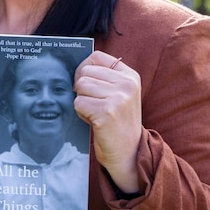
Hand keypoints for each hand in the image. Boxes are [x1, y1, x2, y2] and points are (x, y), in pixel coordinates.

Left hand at [74, 51, 142, 193]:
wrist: (129, 153)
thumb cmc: (118, 122)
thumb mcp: (120, 94)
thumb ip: (105, 77)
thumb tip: (78, 66)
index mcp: (130, 76)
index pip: (97, 57)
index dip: (84, 68)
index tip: (85, 82)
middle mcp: (127, 84)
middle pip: (85, 73)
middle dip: (82, 89)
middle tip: (94, 104)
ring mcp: (118, 98)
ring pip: (80, 87)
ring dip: (82, 102)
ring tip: (95, 113)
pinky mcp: (106, 112)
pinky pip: (78, 103)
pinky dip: (81, 114)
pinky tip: (94, 121)